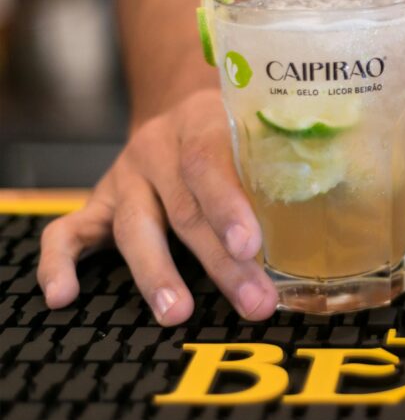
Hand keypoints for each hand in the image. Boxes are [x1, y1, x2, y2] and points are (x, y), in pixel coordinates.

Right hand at [36, 89, 276, 324]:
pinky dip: (58, 264)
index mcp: (202, 125)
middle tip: (252, 302)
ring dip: (158, 275)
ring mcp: (124, 176)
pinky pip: (68, 232)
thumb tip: (330, 223)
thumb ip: (281, 168)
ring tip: (176, 313)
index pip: (212, 164)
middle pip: (186, 209)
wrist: (181, 106)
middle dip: (220, 263)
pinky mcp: (97, 202)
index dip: (230, 207)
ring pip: (137, 228)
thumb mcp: (256, 135)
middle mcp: (158, 149)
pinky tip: (64, 295)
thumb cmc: (234, 134)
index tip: (252, 247)